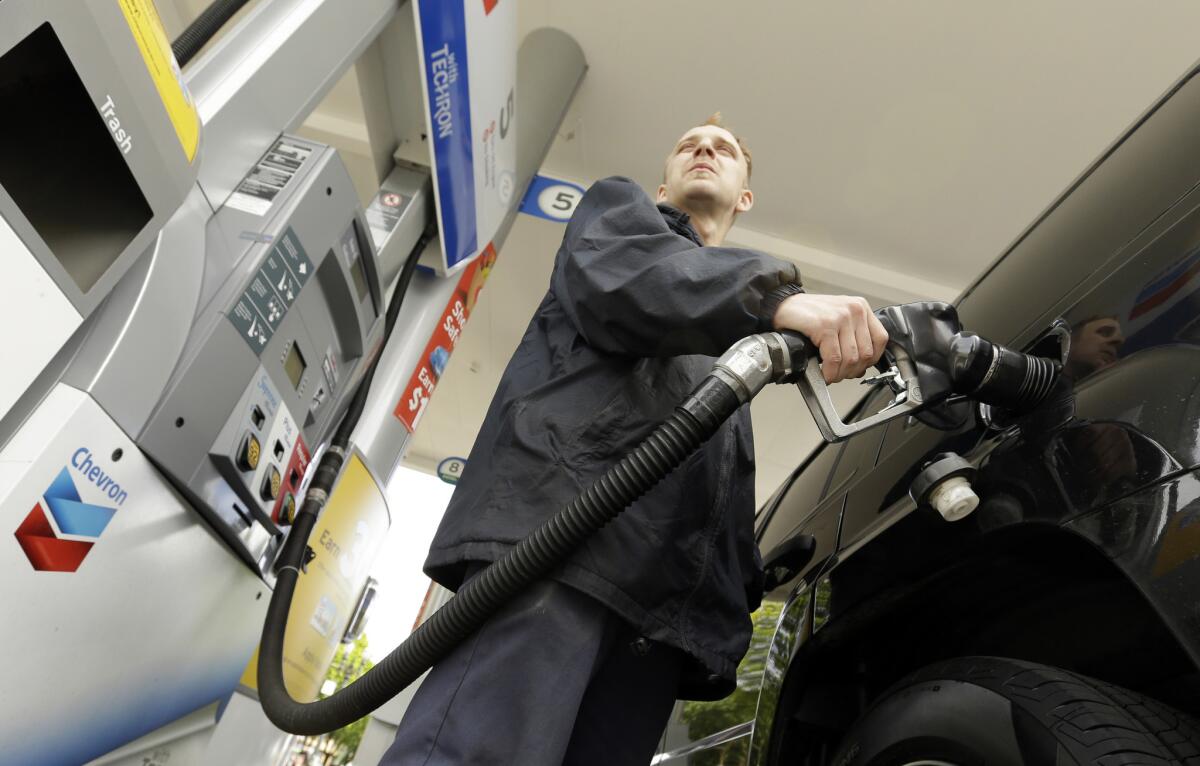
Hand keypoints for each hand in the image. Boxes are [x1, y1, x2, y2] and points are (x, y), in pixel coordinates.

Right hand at [773, 294, 888, 382]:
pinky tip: (823, 373)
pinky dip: (829, 372)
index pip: (881, 339)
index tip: (859, 367)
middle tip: (840, 375)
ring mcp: (840, 317)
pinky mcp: (825, 325)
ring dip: (840, 374)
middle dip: (853, 371)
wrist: (782, 305)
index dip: (871, 359)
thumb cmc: (807, 314)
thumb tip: (860, 365)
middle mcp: (854, 310)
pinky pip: (834, 358)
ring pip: (851, 359)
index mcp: (860, 307)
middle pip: (866, 353)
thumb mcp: (837, 318)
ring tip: (831, 375)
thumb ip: (852, 335)